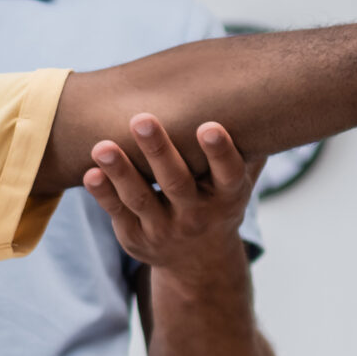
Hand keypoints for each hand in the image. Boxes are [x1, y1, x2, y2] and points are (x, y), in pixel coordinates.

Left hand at [82, 116, 258, 277]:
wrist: (199, 262)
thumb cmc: (219, 201)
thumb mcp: (240, 181)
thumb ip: (248, 146)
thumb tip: (265, 93)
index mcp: (228, 197)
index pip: (228, 174)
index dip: (220, 152)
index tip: (209, 126)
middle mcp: (197, 215)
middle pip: (176, 183)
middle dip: (159, 151)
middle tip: (141, 119)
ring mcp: (164, 229)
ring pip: (140, 199)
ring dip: (121, 171)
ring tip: (102, 146)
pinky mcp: (136, 237)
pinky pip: (117, 213)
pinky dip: (103, 194)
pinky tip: (91, 172)